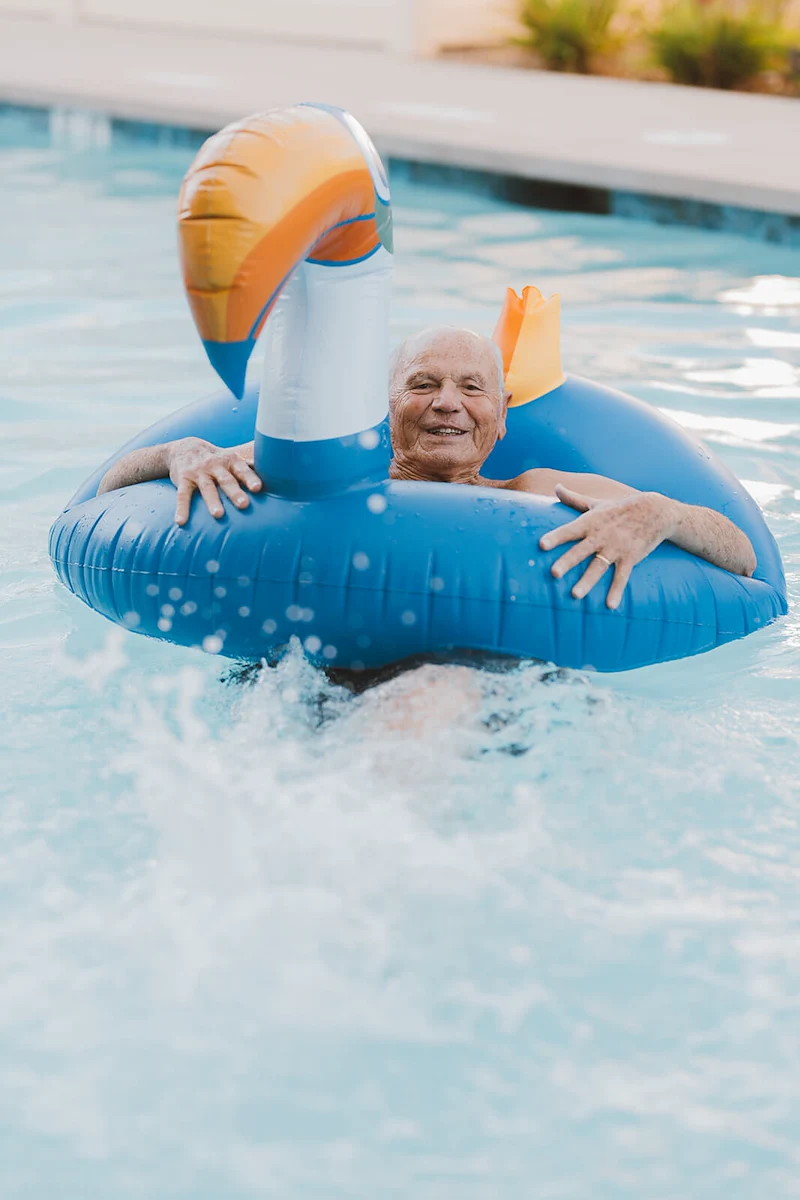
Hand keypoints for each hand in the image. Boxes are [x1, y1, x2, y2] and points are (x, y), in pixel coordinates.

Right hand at [168, 438, 261, 524]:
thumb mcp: (231, 459)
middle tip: (244, 504)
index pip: (242, 469)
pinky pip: (182, 495)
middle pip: (226, 480)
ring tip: (218, 515)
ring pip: (207, 488)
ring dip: (212, 501)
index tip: (258, 488)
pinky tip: (181, 522)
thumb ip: (248, 468)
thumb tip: (277, 475)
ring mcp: (198, 472)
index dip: (250, 478)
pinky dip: (181, 509)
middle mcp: (214, 465)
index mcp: (230, 461)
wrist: (183, 448)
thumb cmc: (215, 459)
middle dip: (235, 492)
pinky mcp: (183, 480)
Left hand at [539, 485, 676, 608]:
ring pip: (599, 567)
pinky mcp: (630, 558)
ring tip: (575, 594)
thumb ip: (574, 499)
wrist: (655, 511)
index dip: (555, 537)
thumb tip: (556, 487)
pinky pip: (622, 577)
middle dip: (567, 562)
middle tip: (553, 574)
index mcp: (590, 522)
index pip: (569, 531)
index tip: (541, 545)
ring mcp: (616, 548)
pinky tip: (610, 605)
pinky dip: (616, 591)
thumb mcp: (596, 503)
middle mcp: (601, 536)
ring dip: (587, 581)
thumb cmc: (621, 508)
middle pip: (581, 551)